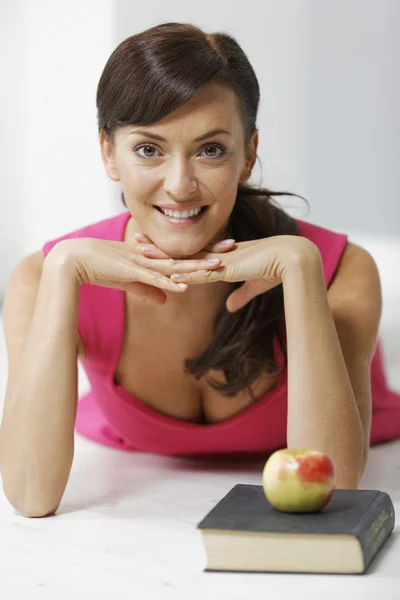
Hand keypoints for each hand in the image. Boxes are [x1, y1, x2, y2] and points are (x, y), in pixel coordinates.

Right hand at [46, 237, 225, 304]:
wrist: (75, 260)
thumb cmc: (101, 268)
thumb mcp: (130, 280)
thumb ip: (149, 289)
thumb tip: (168, 299)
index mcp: (151, 255)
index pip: (182, 253)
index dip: (203, 252)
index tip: (223, 250)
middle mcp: (149, 255)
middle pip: (185, 254)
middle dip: (209, 252)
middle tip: (234, 247)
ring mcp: (141, 262)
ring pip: (173, 265)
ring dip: (195, 266)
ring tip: (216, 267)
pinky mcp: (129, 271)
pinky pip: (152, 277)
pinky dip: (168, 281)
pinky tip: (183, 285)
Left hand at [138, 235, 318, 311]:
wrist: (292, 259)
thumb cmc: (277, 270)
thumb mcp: (254, 286)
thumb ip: (240, 295)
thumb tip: (229, 307)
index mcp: (221, 257)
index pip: (189, 254)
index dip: (170, 251)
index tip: (154, 246)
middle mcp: (216, 256)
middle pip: (180, 252)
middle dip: (157, 248)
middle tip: (135, 240)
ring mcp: (220, 261)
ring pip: (184, 260)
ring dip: (162, 258)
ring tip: (140, 254)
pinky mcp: (227, 269)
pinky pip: (200, 273)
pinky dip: (183, 275)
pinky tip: (166, 275)